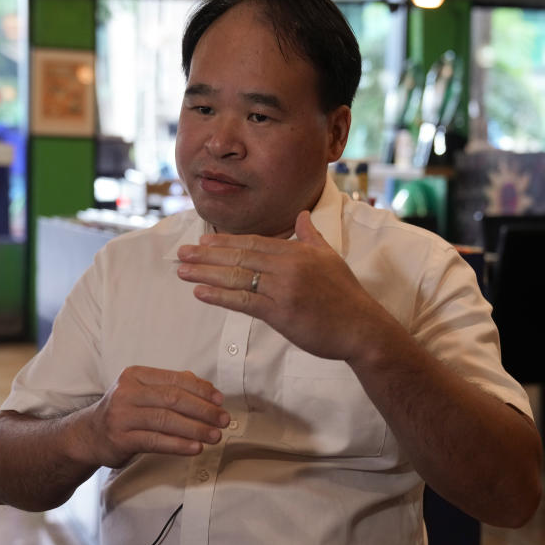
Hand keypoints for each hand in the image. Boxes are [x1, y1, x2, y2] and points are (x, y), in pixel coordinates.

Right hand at [78, 366, 228, 468]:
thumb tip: (207, 388)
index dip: (201, 390)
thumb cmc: (125, 412)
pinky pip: (155, 441)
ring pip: (166, 420)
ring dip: (195, 429)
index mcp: (136, 375)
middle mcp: (127, 392)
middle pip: (173, 399)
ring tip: (215, 436)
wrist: (88, 435)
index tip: (220, 400)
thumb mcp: (143, 392)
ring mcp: (122, 415)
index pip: (176, 379)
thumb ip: (171, 387)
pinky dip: (178, 445)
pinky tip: (195, 448)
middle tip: (223, 420)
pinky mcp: (120, 439)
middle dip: (203, 410)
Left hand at [176, 211, 392, 361]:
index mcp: (298, 250)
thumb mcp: (330, 257)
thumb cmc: (346, 295)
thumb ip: (311, 236)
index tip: (202, 241)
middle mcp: (288, 265)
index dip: (225, 241)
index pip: (253, 242)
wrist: (362, 327)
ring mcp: (283, 288)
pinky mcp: (280, 312)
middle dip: (207, 255)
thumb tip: (302, 216)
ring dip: (206, 274)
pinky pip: (243, 302)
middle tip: (181, 254)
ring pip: (237, 277)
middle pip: (239, 256)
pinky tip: (201, 293)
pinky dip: (220, 296)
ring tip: (182, 272)